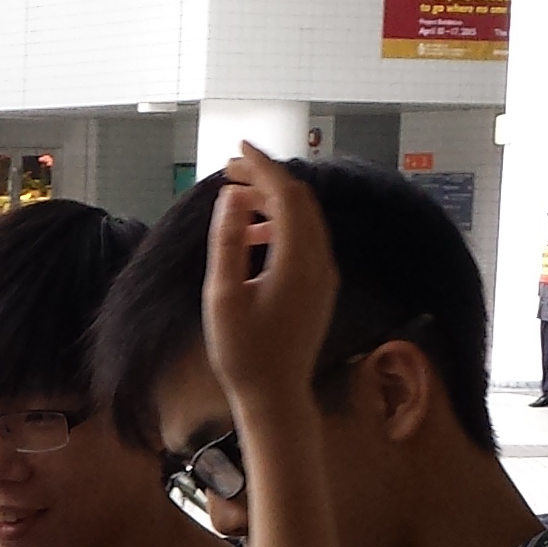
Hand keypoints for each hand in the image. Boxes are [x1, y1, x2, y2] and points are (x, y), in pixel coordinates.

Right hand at [205, 147, 350, 546]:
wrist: (276, 397)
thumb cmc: (243, 353)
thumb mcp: (222, 296)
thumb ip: (228, 240)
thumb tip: (234, 194)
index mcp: (297, 261)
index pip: (285, 194)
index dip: (261, 166)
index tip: (236, 149)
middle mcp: (319, 262)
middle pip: (301, 200)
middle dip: (268, 178)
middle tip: (232, 170)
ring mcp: (325, 275)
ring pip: (306, 219)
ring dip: (275, 201)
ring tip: (238, 200)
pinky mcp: (321, 288)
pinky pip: (307, 239)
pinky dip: (283, 223)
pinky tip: (256, 234)